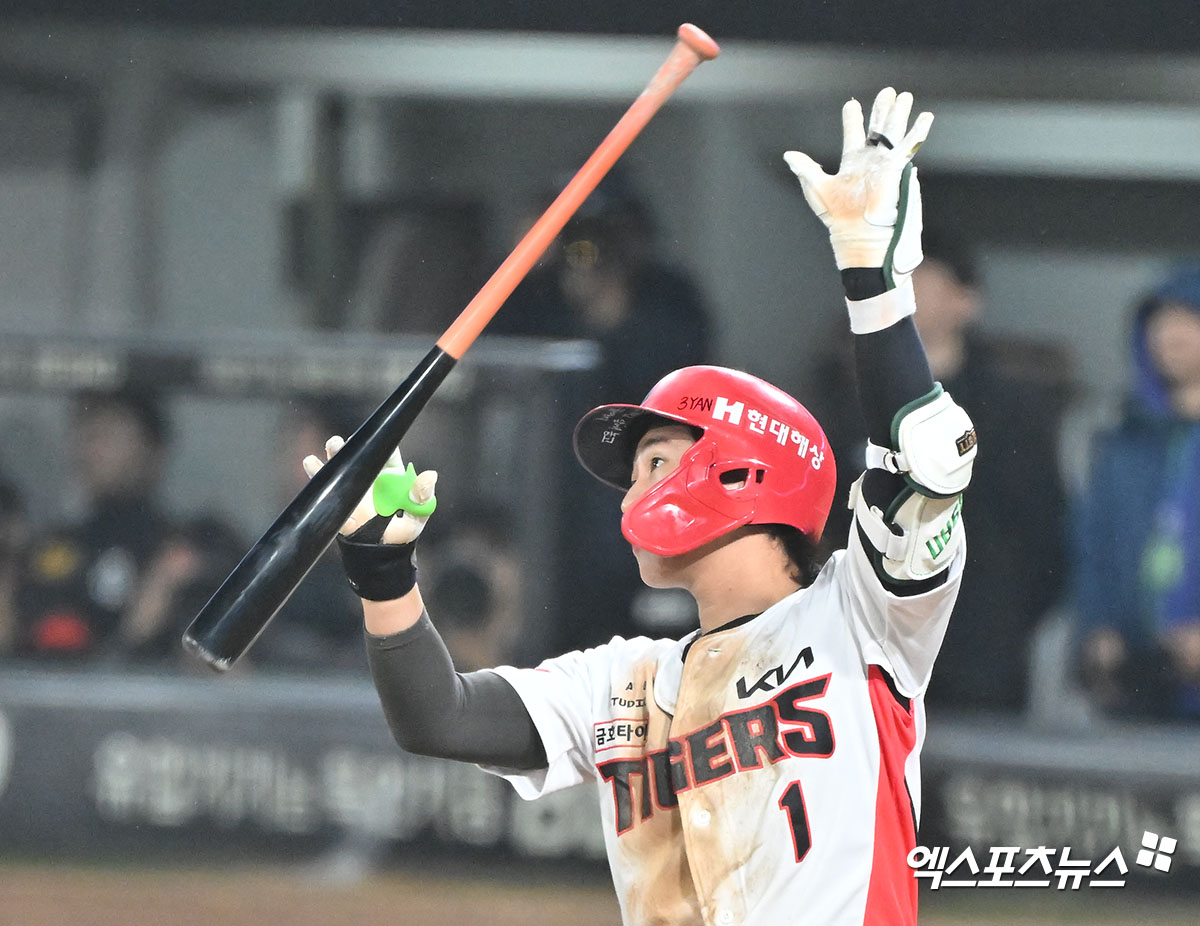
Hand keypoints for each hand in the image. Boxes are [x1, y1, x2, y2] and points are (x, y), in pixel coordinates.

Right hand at [302, 436, 437, 544]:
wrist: (380, 554)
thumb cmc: (403, 532)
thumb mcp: (418, 514)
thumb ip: (422, 496)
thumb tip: (431, 476)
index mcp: (391, 476)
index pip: (386, 452)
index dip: (381, 440)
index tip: (375, 433)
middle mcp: (370, 477)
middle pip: (359, 454)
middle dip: (352, 445)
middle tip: (346, 440)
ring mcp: (352, 487)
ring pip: (341, 465)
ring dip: (334, 454)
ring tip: (332, 445)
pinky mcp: (338, 500)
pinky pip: (324, 486)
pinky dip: (316, 473)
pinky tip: (310, 462)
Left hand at [784, 87, 931, 283]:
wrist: (858, 236)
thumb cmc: (838, 218)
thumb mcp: (817, 189)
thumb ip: (805, 169)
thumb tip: (788, 154)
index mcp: (852, 163)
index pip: (853, 135)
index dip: (853, 119)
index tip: (851, 103)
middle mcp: (870, 162)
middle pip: (878, 129)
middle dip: (882, 111)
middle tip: (887, 91)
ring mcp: (884, 165)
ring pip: (893, 134)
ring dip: (898, 114)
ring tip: (903, 96)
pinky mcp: (896, 171)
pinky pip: (908, 149)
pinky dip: (917, 133)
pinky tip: (926, 117)